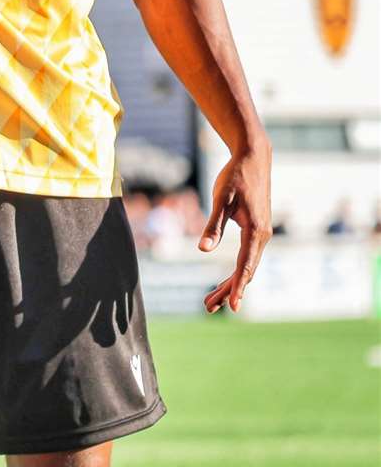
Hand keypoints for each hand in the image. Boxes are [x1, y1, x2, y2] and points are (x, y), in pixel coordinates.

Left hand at [199, 143, 270, 312]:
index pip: (245, 266)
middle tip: (208, 308)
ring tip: (210, 301)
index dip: (237, 287)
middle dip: (228, 291)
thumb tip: (203, 250)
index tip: (232, 306)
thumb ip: (212, 226)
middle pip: (246, 272)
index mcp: (256, 231)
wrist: (253, 158)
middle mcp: (263, 236)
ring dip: (230, 284)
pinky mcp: (257, 230)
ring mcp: (261, 234)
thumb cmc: (235, 177)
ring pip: (247, 266)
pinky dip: (235, 271)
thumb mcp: (220, 200)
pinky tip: (224, 281)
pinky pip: (247, 257)